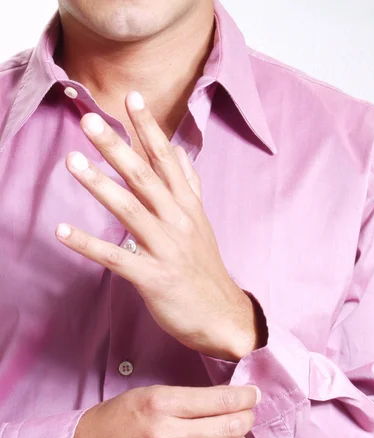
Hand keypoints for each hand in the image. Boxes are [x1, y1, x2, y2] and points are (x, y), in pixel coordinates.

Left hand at [55, 91, 260, 359]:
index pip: (167, 160)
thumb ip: (188, 186)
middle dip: (117, 147)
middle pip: (145, 178)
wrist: (222, 315)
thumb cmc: (205, 268)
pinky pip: (117, 258)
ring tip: (72, 162)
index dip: (150, 129)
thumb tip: (179, 152)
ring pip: (130, 211)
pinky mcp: (153, 278)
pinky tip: (63, 232)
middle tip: (90, 121)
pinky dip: (89, 245)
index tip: (132, 98)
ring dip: (100, 186)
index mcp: (187, 207)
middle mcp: (177, 222)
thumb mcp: (201, 222)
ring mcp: (166, 249)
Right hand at [71, 384, 259, 437]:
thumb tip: (230, 399)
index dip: (245, 397)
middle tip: (248, 414)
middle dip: (247, 418)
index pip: (220, 401)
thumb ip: (189, 399)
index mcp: (160, 405)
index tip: (253, 395)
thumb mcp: (149, 396)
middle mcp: (165, 437)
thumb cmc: (116, 421)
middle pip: (230, 429)